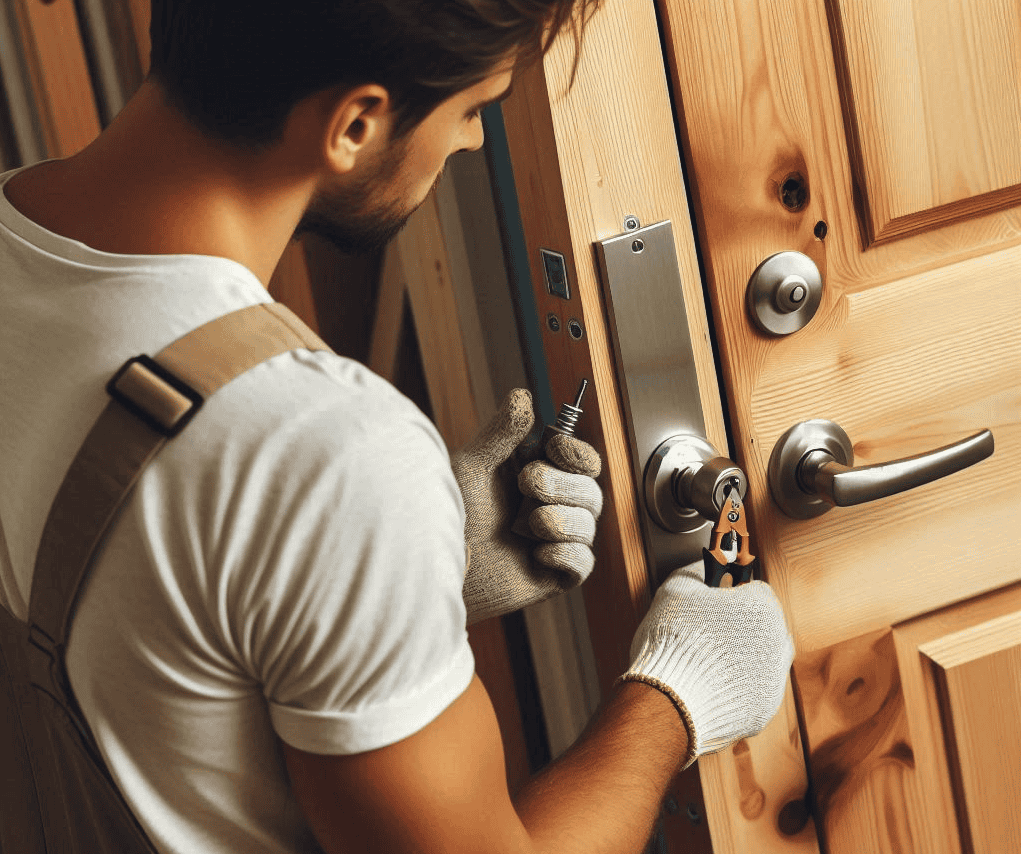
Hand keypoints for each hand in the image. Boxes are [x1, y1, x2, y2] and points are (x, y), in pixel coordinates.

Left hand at [451, 389, 602, 624]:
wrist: (431, 562)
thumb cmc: (445, 511)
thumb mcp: (471, 465)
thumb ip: (501, 432)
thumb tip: (522, 395)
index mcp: (536, 474)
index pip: (582, 461)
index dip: (577, 453)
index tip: (555, 448)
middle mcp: (549, 505)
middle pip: (591, 491)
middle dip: (563, 486)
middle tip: (527, 484)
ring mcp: (552, 540)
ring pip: (588, 525)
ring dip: (563, 521)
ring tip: (527, 525)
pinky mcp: (552, 574)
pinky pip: (583, 563)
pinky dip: (567, 555)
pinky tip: (538, 554)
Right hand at [620, 561, 794, 767]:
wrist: (669, 702)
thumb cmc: (672, 642)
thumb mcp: (676, 589)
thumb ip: (696, 571)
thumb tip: (703, 566)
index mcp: (762, 607)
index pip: (754, 589)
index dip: (729, 593)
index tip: (712, 601)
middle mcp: (777, 643)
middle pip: (762, 624)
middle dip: (739, 625)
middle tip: (706, 630)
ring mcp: (772, 680)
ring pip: (761, 658)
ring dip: (740, 655)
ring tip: (706, 659)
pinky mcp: (762, 709)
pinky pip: (752, 689)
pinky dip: (736, 685)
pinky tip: (710, 682)